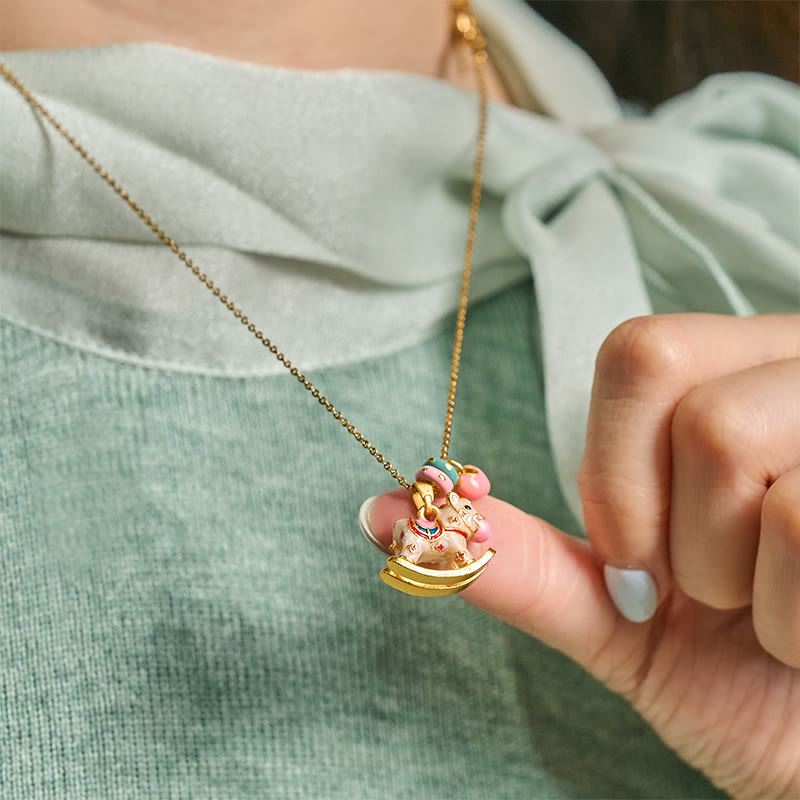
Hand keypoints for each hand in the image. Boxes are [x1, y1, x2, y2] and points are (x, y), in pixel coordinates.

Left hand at [363, 313, 799, 798]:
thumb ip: (516, 561)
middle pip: (691, 410)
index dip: (616, 471)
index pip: (638, 353)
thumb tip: (384, 513)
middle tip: (719, 592)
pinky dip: (793, 618)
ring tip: (778, 613)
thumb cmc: (737, 681)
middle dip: (680, 536)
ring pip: (741, 455)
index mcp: (736, 385)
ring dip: (739, 582)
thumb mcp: (618, 618)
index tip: (638, 559)